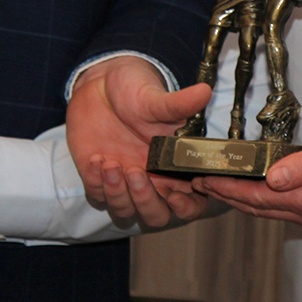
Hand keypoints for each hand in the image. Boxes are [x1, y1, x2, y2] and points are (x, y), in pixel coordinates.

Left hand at [67, 56, 211, 226]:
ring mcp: (123, 182)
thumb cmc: (135, 91)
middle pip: (156, 215)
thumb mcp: (156, 98)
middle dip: (146, 201)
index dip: (187, 207)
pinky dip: (96, 182)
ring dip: (118, 193)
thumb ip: (179, 103)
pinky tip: (96, 158)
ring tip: (111, 162)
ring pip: (125, 211)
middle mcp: (151, 180)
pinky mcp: (97, 178)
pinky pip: (97, 194)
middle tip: (136, 172)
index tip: (176, 196)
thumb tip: (205, 91)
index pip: (191, 202)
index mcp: (174, 167)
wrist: (100, 85)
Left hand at [193, 123, 301, 227]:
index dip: (227, 188)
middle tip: (197, 183)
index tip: (202, 179)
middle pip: (256, 207)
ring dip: (239, 199)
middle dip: (225, 196)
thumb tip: (270, 178)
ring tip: (215, 186)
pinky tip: (250, 189)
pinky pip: (279, 208)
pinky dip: (258, 200)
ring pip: (266, 210)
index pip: (256, 196)